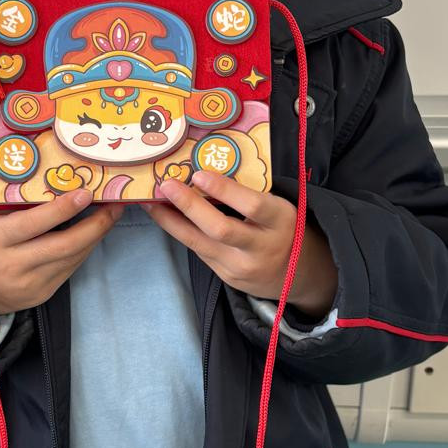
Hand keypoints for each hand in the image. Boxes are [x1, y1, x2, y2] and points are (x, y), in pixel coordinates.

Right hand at [0, 189, 125, 322]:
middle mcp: (13, 265)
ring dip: (95, 237)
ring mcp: (29, 284)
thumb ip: (13, 202)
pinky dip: (84, 250)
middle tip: (114, 205)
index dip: (62, 209)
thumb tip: (53, 177)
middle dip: (94, 226)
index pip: (33, 224)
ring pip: (71, 259)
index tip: (85, 193)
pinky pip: (70, 269)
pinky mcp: (42, 294)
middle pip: (63, 246)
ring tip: (111, 215)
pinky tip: (93, 234)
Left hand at [139, 170, 337, 318]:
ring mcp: (242, 266)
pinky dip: (180, 232)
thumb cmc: (283, 228)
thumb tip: (207, 171)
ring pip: (200, 243)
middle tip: (167, 185)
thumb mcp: (279, 208)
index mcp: (280, 221)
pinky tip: (165, 217)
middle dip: (190, 206)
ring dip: (172, 221)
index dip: (225, 190)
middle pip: (221, 228)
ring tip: (152, 202)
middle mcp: (261, 246)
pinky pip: (199, 251)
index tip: (199, 175)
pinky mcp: (227, 276)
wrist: (296, 274)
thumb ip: (250, 195)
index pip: (253, 205)